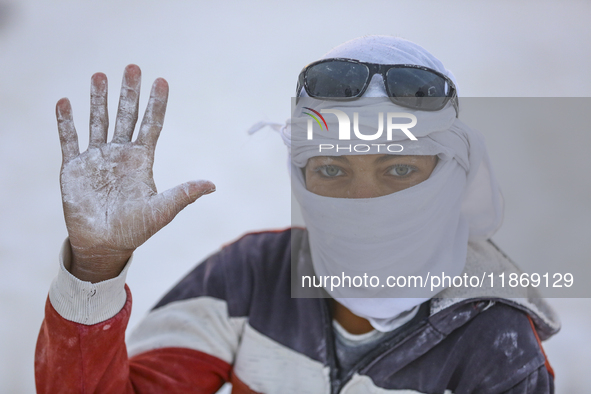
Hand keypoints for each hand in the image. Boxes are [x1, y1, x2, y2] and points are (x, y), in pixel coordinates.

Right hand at [57, 65, 214, 281]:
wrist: (104, 245)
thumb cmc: (135, 229)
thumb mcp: (162, 210)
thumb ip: (184, 194)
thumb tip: (212, 185)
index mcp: (142, 160)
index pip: (151, 125)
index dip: (156, 104)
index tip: (161, 80)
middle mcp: (120, 154)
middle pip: (126, 116)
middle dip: (129, 92)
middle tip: (133, 66)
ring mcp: (97, 158)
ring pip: (98, 121)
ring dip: (99, 99)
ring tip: (100, 75)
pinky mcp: (74, 167)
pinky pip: (69, 140)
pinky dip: (66, 122)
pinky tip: (65, 102)